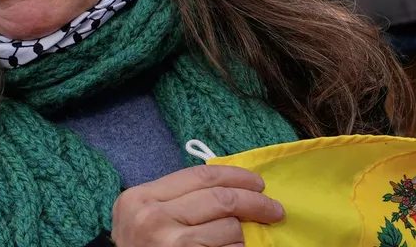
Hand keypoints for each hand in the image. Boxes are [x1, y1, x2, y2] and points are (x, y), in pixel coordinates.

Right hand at [111, 165, 284, 246]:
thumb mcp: (147, 215)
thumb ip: (179, 197)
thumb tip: (234, 186)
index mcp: (141, 198)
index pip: (202, 175)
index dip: (237, 176)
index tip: (259, 184)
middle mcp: (153, 219)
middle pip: (222, 199)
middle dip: (257, 203)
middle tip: (275, 209)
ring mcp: (170, 245)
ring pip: (230, 228)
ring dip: (246, 233)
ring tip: (248, 236)